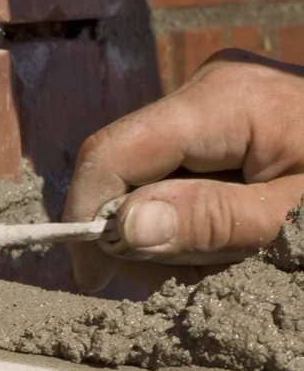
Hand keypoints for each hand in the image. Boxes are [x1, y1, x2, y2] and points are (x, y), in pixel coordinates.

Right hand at [63, 51, 303, 291]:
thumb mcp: (299, 220)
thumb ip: (212, 223)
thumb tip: (119, 228)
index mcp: (224, 99)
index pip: (112, 151)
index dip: (87, 215)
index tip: (92, 281)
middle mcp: (212, 87)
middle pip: (129, 165)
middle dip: (138, 231)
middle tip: (179, 283)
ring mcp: (223, 100)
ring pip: (154, 175)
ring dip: (172, 230)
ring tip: (225, 259)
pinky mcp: (236, 119)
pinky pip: (187, 171)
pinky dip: (197, 215)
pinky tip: (231, 238)